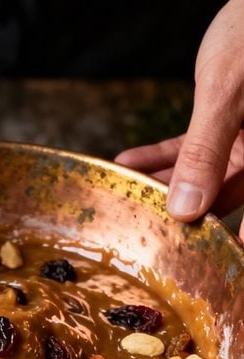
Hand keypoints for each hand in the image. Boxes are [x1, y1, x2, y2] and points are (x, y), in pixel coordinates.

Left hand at [116, 0, 243, 241]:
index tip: (199, 263)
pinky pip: (193, 150)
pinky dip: (162, 156)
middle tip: (145, 228)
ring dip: (166, 183)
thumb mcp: (226, 95)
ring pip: (206, 177)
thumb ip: (205, 152)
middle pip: (230, 197)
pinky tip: (127, 162)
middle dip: (187, 212)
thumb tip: (186, 211)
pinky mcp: (227, 126)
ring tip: (127, 192)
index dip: (231, 245)